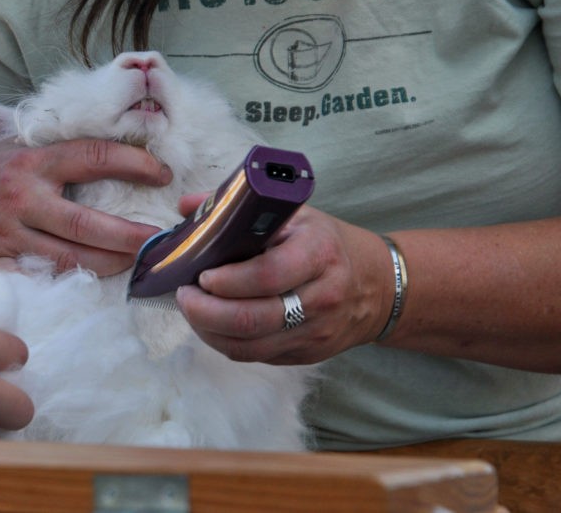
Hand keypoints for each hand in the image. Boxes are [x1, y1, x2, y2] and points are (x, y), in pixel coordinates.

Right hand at [0, 138, 171, 275]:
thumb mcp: (12, 145)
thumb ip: (54, 148)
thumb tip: (112, 139)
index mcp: (32, 160)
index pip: (92, 157)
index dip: (133, 163)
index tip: (162, 173)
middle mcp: (21, 197)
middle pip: (85, 222)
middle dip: (128, 234)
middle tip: (160, 239)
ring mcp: (8, 235)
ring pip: (68, 257)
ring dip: (108, 263)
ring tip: (136, 262)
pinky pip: (38, 279)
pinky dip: (66, 284)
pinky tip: (92, 284)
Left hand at [174, 206, 393, 365]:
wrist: (376, 287)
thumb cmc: (326, 244)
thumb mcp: (295, 215)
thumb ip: (239, 209)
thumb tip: (187, 206)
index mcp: (320, 253)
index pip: (268, 275)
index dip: (228, 280)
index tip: (202, 274)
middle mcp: (322, 297)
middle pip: (254, 318)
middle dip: (206, 310)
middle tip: (184, 295)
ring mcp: (315, 332)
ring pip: (250, 345)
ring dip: (208, 330)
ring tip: (191, 309)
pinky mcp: (306, 354)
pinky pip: (256, 356)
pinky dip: (224, 342)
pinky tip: (211, 324)